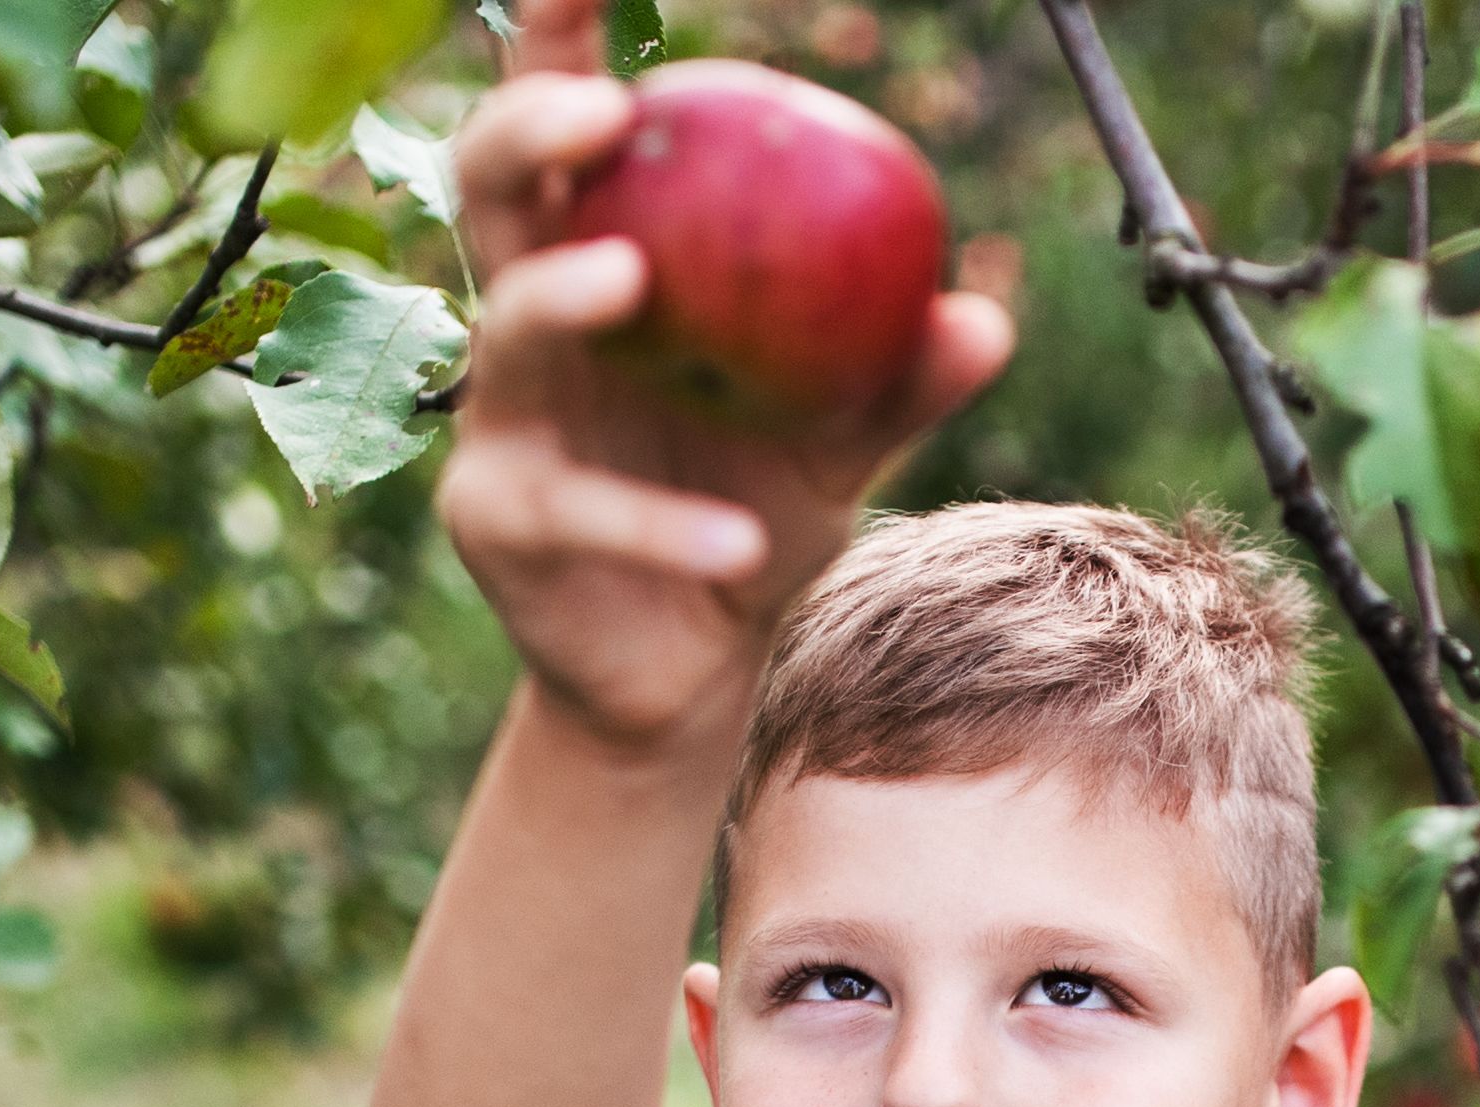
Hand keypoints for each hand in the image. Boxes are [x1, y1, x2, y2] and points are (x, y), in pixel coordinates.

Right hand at [435, 0, 1011, 746]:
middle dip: (527, 129)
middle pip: (491, 189)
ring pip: (507, 331)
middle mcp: (533, 321)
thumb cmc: (756, 517)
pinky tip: (740, 535)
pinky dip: (659, 520)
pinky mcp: (496, 519)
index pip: (574, 132)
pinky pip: (574, 507)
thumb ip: (902, 380)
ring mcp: (502, 417)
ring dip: (561, 297)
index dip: (562, 44)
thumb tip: (988, 312)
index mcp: (604, 262)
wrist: (698, 670)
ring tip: (630, 284)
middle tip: (604, 117)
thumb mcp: (844, 444)